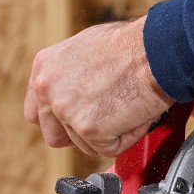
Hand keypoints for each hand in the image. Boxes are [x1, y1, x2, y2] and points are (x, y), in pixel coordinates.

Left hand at [23, 17, 176, 161]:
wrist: (156, 50)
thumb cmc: (132, 45)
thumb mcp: (86, 48)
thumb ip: (69, 74)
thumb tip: (76, 90)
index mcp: (45, 68)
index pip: (37, 112)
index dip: (58, 120)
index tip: (76, 119)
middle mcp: (48, 89)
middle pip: (53, 135)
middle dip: (79, 134)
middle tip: (104, 120)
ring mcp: (66, 110)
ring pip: (83, 144)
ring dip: (106, 134)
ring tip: (125, 107)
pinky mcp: (89, 129)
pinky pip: (106, 148)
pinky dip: (124, 137)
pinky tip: (133, 114)